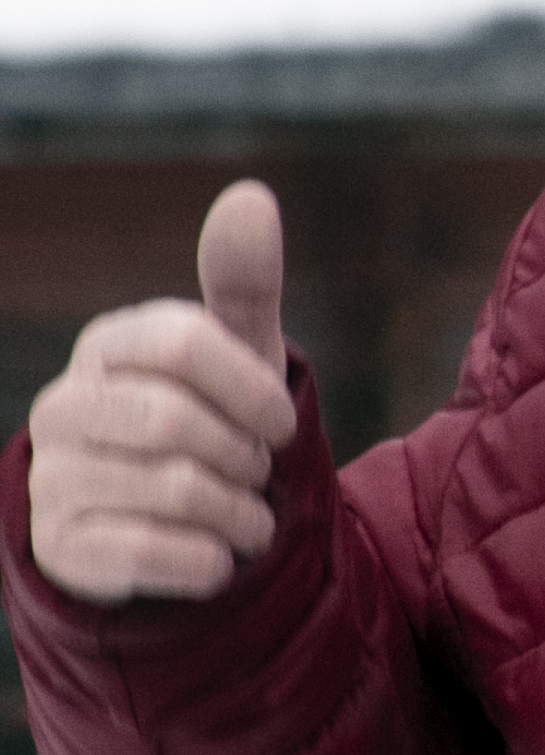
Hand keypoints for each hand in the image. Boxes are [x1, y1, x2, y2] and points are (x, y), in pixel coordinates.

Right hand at [22, 182, 301, 605]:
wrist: (178, 523)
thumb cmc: (218, 419)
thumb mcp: (242, 352)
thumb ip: (244, 280)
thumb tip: (249, 194)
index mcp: (110, 346)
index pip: (185, 344)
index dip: (254, 391)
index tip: (282, 422)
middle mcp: (63, 406)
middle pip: (178, 423)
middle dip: (246, 456)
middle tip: (255, 472)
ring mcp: (52, 477)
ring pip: (175, 491)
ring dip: (241, 513)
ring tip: (244, 514)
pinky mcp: (59, 547)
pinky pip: (151, 552)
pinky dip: (210, 560)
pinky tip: (216, 556)